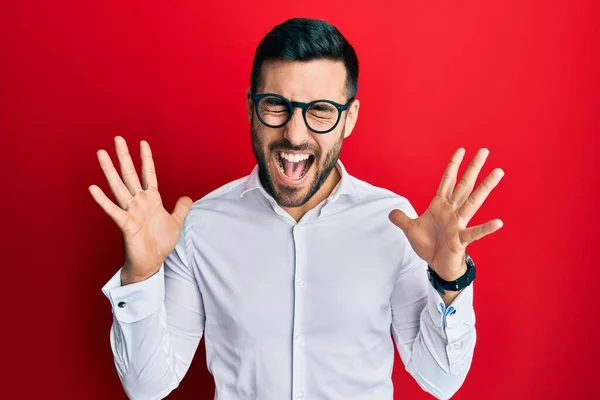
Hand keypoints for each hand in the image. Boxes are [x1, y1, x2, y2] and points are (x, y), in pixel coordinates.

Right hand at [88, 136, 192, 284]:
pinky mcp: (126, 224)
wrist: (152, 262)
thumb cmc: (160, 243)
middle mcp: (139, 202)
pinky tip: (93, 188)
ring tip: (101, 154)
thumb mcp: (176, 222)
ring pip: (119, 187)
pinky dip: (103, 200)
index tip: (142, 142)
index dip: (146, 159)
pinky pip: (113, 210)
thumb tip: (187, 197)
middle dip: (124, 156)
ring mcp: (131, 211)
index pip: (149, 174)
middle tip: (117, 138)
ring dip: (110, 170)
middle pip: (130, 174)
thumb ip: (181, 208)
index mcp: (151, 199)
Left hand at [389, 148, 503, 280]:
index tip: (461, 150)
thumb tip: (391, 212)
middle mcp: (452, 211)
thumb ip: (401, 219)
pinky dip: (486, 228)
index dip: (453, 166)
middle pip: (464, 185)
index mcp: (440, 206)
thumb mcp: (410, 230)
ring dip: (485, 187)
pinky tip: (498, 222)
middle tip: (484, 150)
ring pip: (473, 202)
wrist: (437, 265)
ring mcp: (458, 224)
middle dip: (473, 168)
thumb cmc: (428, 246)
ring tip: (498, 172)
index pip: (447, 181)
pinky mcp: (461, 239)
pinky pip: (475, 233)